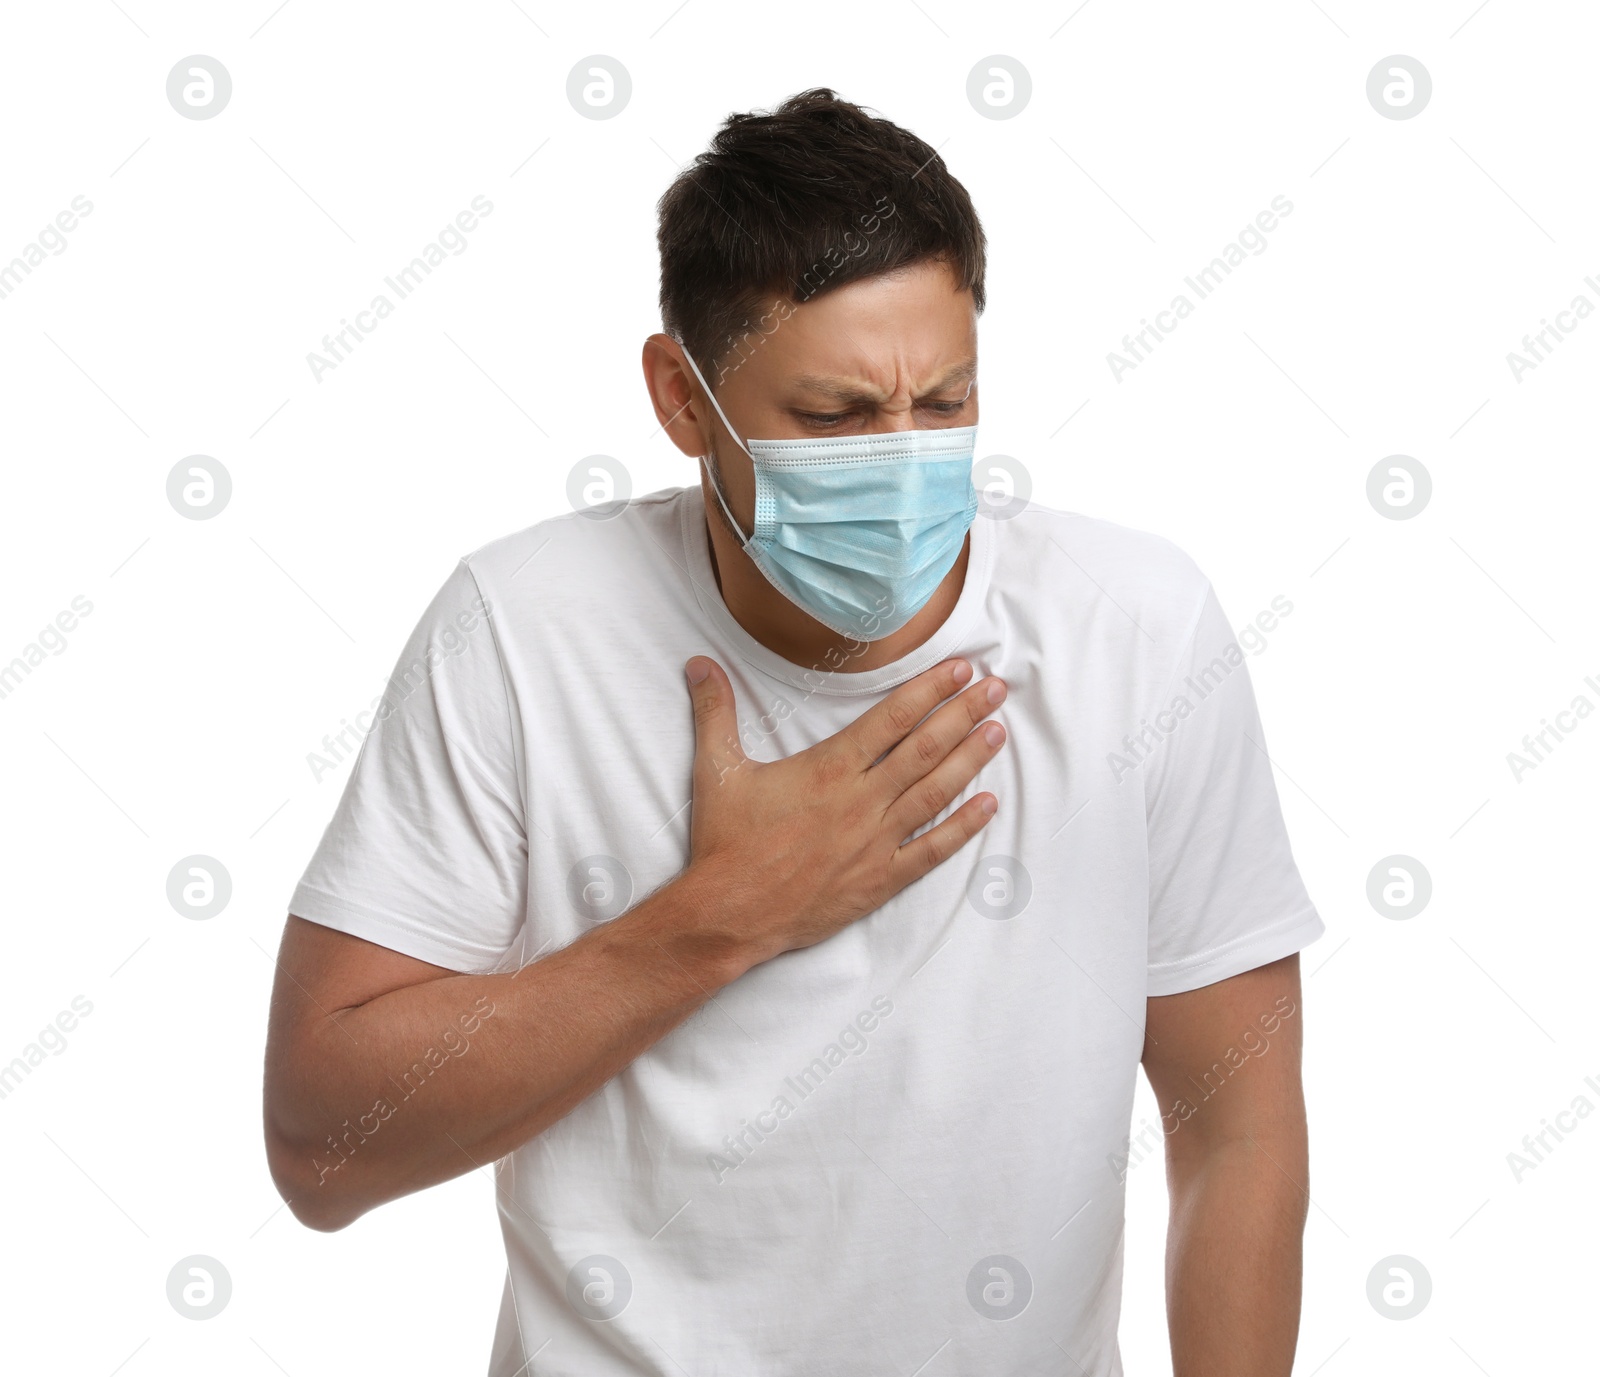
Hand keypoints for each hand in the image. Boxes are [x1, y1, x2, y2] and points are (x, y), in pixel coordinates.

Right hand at [681, 654, 1006, 963]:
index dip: (930, 689)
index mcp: (829, 769)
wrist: (730, 913)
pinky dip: (963, 828)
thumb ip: (714, 710)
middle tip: (997, 688)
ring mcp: (875, 842)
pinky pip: (932, 851)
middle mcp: (861, 801)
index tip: (959, 668)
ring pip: (935, 793)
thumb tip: (698, 663)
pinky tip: (988, 805)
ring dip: (970, 759)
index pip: (892, 718)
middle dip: (965, 714)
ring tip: (999, 731)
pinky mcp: (880, 880)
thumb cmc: (726, 843)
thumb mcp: (717, 769)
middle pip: (925, 748)